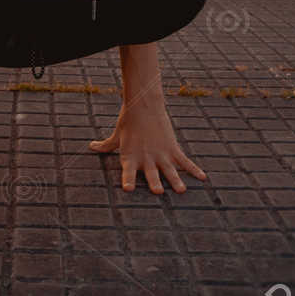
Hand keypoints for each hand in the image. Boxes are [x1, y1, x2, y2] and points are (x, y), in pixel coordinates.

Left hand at [89, 94, 205, 193]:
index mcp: (131, 157)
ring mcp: (161, 153)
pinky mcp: (172, 148)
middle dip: (155, 183)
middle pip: (151, 173)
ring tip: (181, 190)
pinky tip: (203, 177)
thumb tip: (91, 146)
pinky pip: (185, 161)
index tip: (128, 189)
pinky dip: (194, 169)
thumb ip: (106, 145)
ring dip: (176, 180)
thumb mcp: (116, 136)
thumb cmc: (128, 121)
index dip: (128, 181)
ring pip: (170, 170)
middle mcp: (146, 157)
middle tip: (158, 192)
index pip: (128, 172)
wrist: (143, 104)